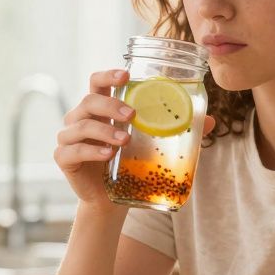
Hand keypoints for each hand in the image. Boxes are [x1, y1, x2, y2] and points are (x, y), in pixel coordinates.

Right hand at [55, 69, 216, 210]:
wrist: (111, 200)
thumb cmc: (131, 164)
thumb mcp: (153, 144)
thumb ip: (177, 130)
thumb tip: (211, 120)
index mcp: (101, 108)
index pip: (98, 82)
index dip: (109, 75)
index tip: (126, 75)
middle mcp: (81, 118)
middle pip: (89, 100)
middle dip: (111, 106)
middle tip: (133, 115)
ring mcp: (69, 137)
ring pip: (81, 125)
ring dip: (104, 131)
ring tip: (125, 140)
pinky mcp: (63, 158)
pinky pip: (73, 150)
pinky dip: (91, 151)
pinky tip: (109, 155)